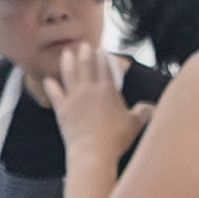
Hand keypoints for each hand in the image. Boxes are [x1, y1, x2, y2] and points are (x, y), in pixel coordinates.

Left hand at [47, 44, 148, 174]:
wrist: (92, 152)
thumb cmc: (115, 138)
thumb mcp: (135, 124)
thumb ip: (143, 112)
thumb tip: (151, 107)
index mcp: (107, 89)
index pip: (105, 67)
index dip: (103, 56)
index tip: (100, 49)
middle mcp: (89, 89)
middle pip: (86, 65)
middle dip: (85, 53)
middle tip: (84, 45)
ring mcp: (74, 98)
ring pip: (69, 74)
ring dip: (68, 62)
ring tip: (66, 53)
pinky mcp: (62, 109)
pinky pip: (55, 94)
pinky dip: (51, 87)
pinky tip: (47, 80)